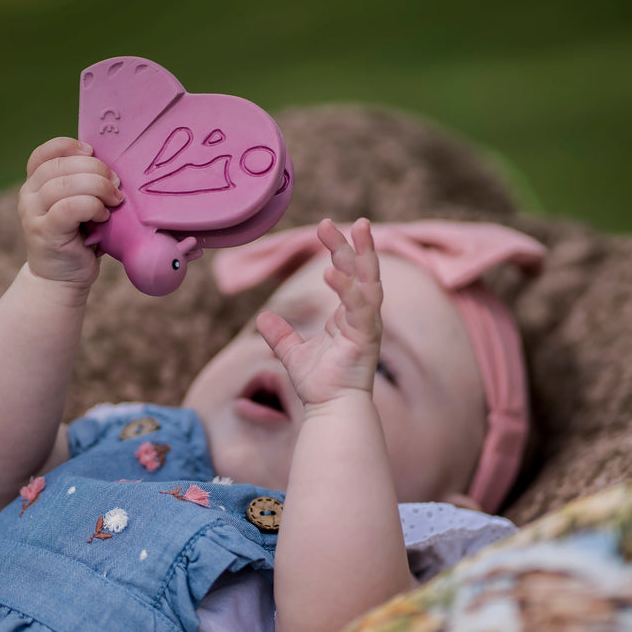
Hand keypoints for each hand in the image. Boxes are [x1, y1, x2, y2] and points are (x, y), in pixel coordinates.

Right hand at [17, 137, 123, 287]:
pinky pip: (70, 207)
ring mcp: (33, 213)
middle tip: (116, 184)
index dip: (69, 146)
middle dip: (95, 169)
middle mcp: (28, 194)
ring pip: (66, 184)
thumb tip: (113, 167)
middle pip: (60, 165)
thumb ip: (84, 185)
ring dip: (98, 188)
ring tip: (114, 201)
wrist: (60, 279)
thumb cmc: (77, 240)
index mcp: (35, 183)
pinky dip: (92, 207)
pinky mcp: (44, 231)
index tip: (93, 152)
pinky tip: (103, 217)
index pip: (45, 153)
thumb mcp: (78, 206)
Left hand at [257, 219, 382, 409]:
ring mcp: (368, 326)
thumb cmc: (320, 385)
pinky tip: (332, 273)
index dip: (340, 250)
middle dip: (355, 244)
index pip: (349, 275)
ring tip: (353, 231)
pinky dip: (347, 289)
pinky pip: (359, 308)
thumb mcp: (292, 354)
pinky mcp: (366, 338)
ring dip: (361, 255)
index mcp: (350, 316)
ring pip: (368, 282)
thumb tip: (263, 319)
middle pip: (363, 271)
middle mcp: (363, 317)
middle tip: (343, 220)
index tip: (326, 228)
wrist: (331, 411)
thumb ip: (280, 335)